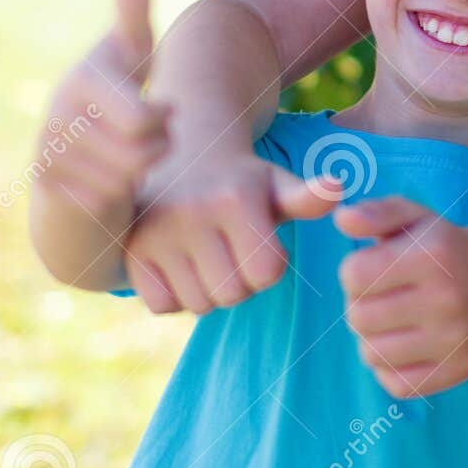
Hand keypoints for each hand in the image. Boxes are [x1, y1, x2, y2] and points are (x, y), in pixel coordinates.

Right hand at [35, 0, 172, 222]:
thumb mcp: (130, 55)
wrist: (77, 150)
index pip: (143, 121)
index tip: (164, 111)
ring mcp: (45, 148)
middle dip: (157, 149)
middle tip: (147, 138)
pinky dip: (114, 196)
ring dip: (138, 172)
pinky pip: (103, 202)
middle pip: (141, 152)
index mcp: (84, 78)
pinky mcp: (43, 184)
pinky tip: (107, 180)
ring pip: (124, 179)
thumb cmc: (115, 96)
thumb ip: (133, 12)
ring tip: (128, 155)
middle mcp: (57, 112)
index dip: (164, 122)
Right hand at [125, 160, 337, 314]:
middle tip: (229, 250)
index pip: (267, 273)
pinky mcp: (131, 250)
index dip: (269, 266)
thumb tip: (337, 188)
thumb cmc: (241, 183)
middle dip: (239, 281)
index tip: (258, 241)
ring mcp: (157, 233)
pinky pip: (162, 305)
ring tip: (204, 256)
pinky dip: (173, 295)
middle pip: (233, 294)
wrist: (181, 161)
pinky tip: (178, 265)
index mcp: (236, 198)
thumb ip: (308, 197)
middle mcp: (193, 212)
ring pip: (199, 305)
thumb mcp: (276, 184)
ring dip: (207, 291)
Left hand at [335, 198, 467, 397]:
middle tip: (383, 296)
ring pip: (371, 354)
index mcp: (433, 255)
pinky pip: (395, 384)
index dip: (354, 271)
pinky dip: (390, 367)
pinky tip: (405, 344)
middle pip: (358, 317)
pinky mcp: (459, 370)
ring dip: (372, 338)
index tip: (374, 268)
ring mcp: (456, 339)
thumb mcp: (412, 217)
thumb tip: (342, 220)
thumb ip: (374, 213)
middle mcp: (448, 299)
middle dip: (360, 304)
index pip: (352, 275)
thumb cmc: (440, 247)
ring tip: (393, 320)